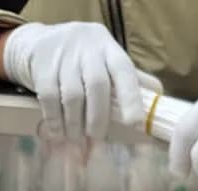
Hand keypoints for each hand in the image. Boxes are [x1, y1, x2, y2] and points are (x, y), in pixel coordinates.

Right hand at [2, 22, 144, 140]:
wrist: (41, 42)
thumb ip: (129, 83)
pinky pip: (50, 99)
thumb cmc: (84, 61)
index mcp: (110, 50)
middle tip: (96, 138)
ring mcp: (64, 56)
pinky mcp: (42, 66)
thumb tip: (155, 107)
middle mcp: (88, 49)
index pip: (124, 71)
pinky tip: (59, 134)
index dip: (131, 97)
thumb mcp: (107, 63)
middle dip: (98, 118)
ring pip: (73, 96)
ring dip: (76, 125)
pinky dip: (56, 122)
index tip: (135, 123)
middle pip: (97, 86)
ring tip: (76, 140)